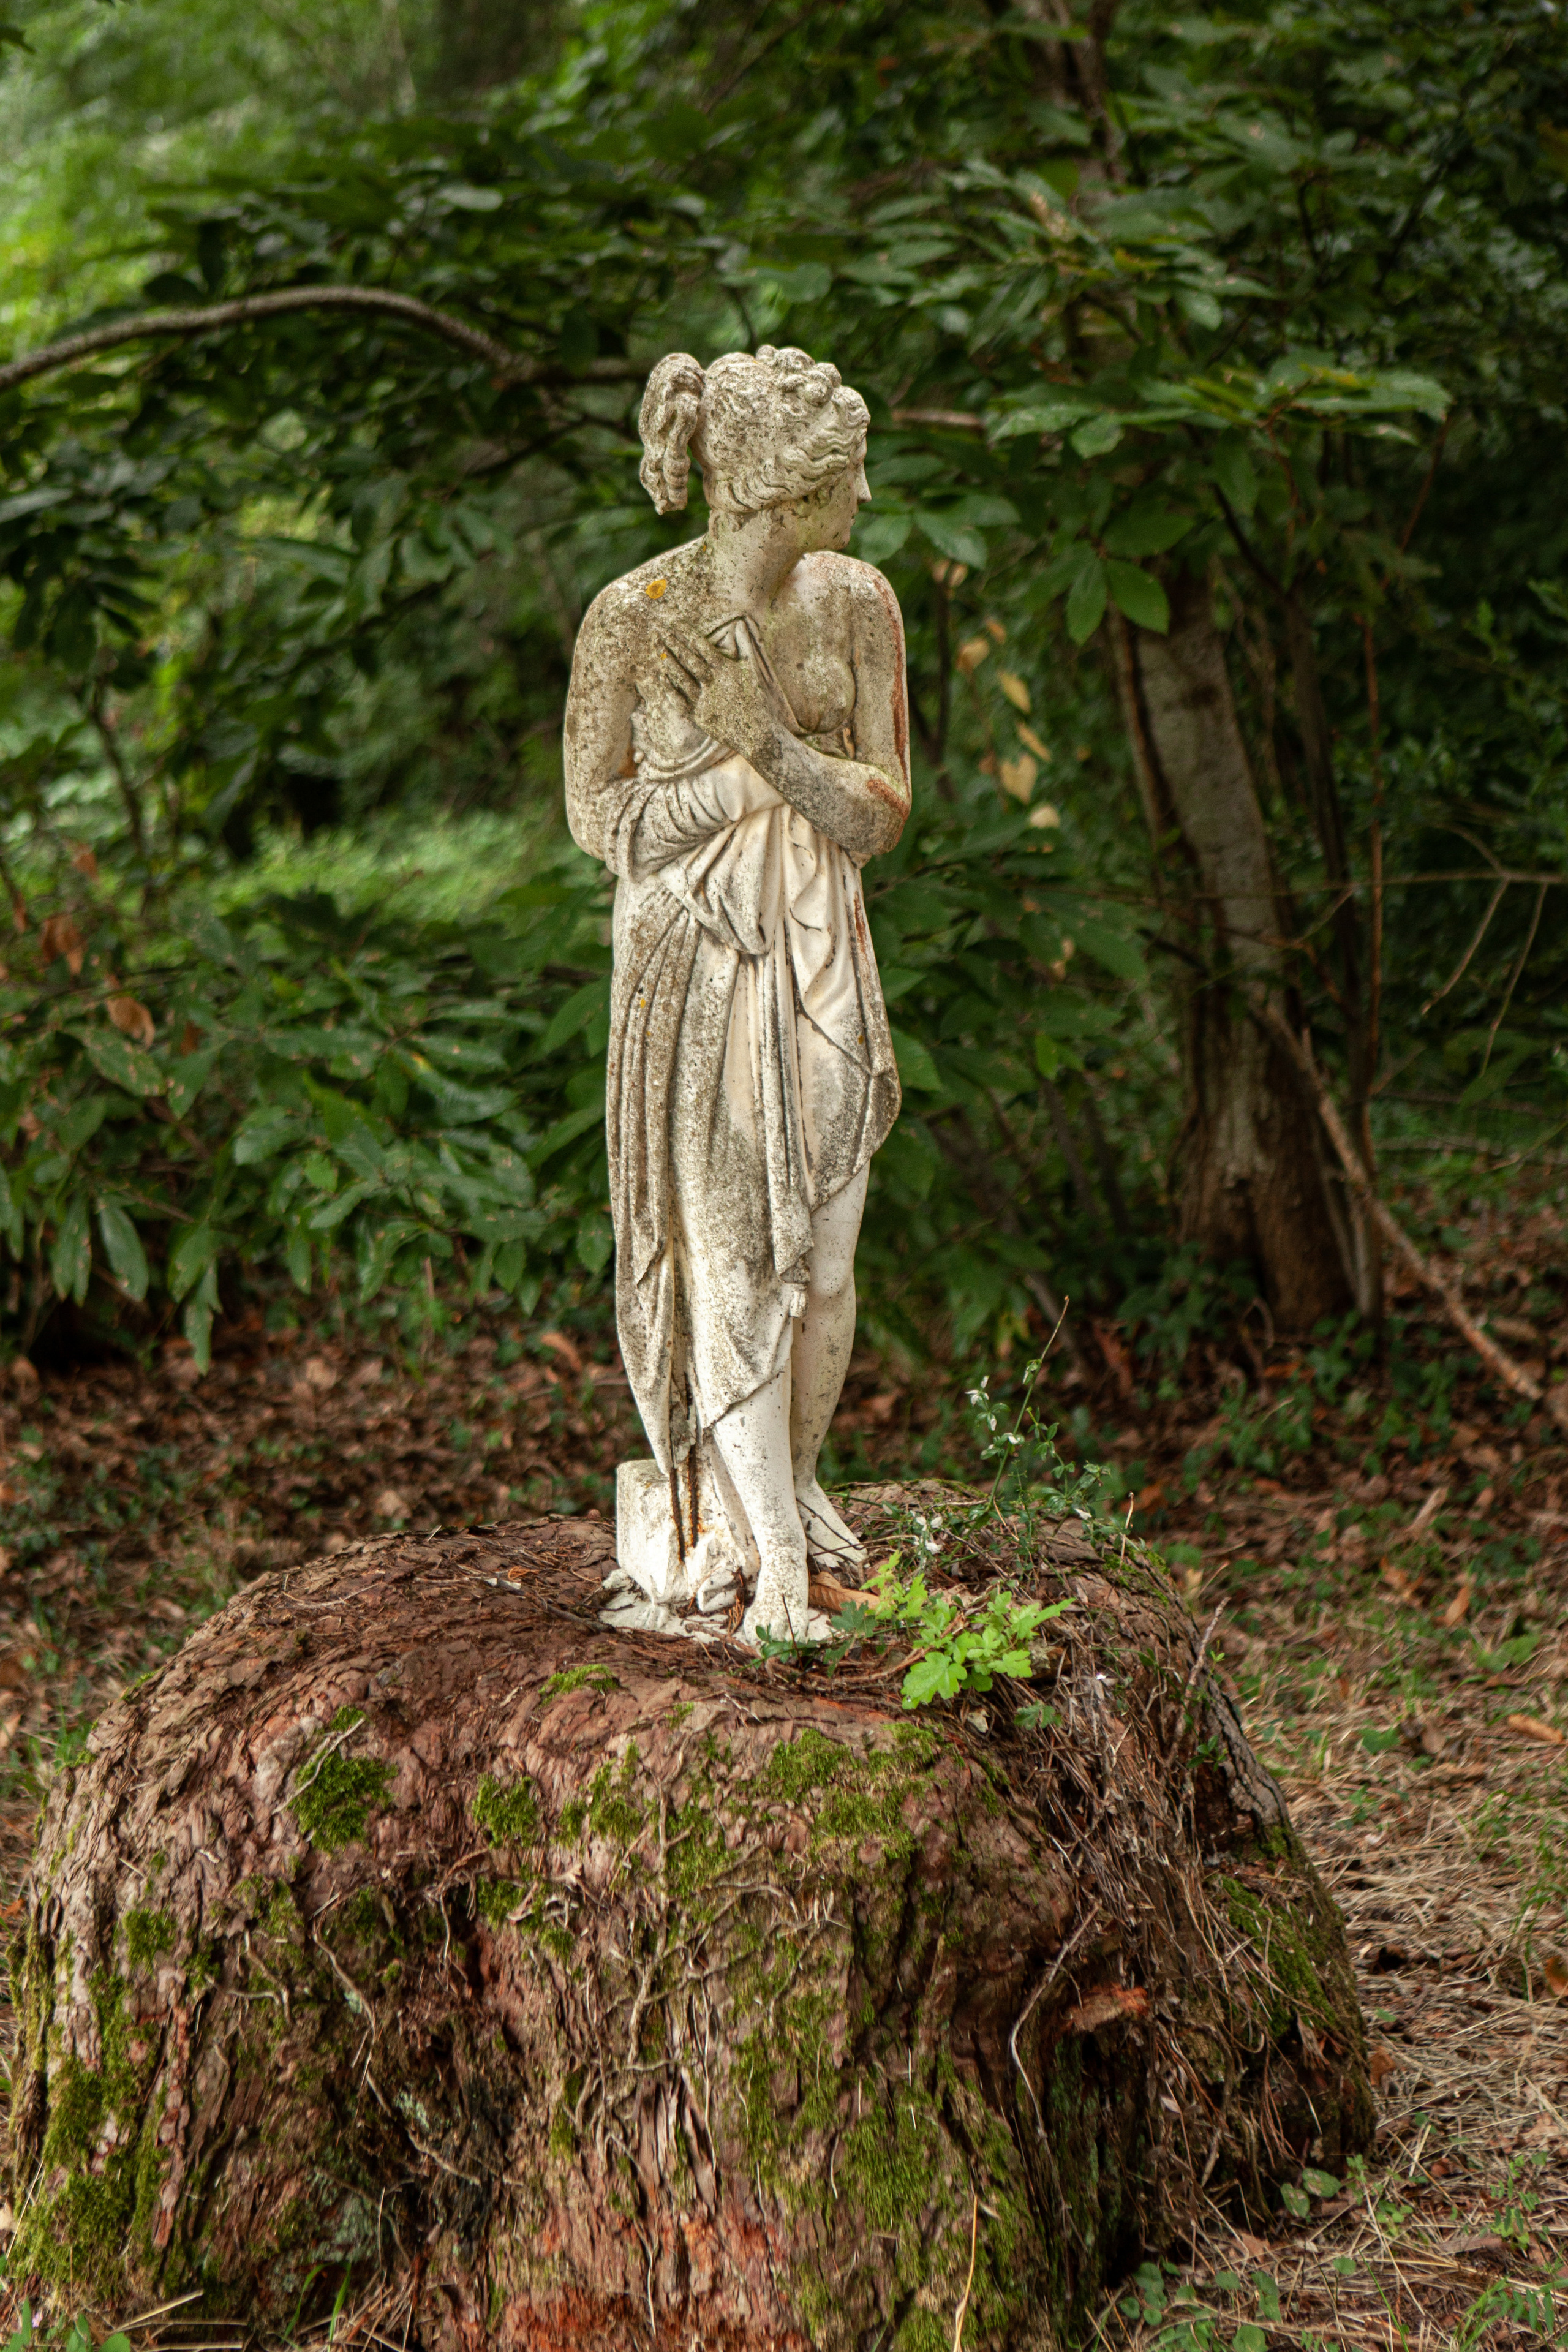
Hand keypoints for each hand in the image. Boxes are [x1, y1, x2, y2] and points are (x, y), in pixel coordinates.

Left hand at [656, 620, 787, 767]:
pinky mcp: (699, 716)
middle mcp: (712, 683)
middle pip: (687, 658)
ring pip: (680, 677)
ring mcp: (704, 700)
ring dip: (668, 661)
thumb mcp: (752, 670)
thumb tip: (740, 626)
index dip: (686, 633)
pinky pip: (679, 699)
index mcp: (725, 669)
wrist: (756, 734)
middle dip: (672, 643)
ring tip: (657, 649)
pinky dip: (670, 687)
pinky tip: (662, 676)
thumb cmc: (756, 700)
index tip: (675, 623)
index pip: (701, 646)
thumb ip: (744, 647)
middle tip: (659, 630)